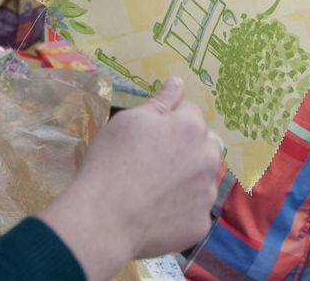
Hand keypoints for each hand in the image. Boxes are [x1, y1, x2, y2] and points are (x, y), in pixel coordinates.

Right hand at [39, 77, 221, 278]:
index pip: (190, 112)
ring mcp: (206, 194)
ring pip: (202, 178)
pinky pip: (195, 211)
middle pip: (207, 144)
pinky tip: (156, 213)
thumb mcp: (129, 122)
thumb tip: (178, 83)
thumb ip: (160, 101)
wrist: (101, 221)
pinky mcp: (201, 225)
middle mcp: (208, 158)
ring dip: (188, 178)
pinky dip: (181, 211)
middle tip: (155, 161)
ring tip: (153, 189)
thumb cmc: (111, 163)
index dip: (169, 120)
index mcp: (191, 128)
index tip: (148, 135)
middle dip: (189, 146)